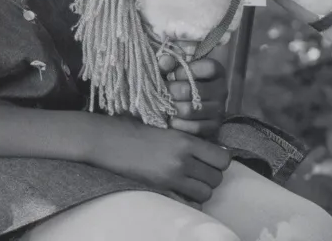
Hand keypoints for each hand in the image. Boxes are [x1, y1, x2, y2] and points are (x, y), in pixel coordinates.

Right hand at [89, 116, 232, 203]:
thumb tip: (215, 152)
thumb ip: (190, 141)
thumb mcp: (166, 130)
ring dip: (201, 189)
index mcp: (185, 139)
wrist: (108, 141)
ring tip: (189, 182)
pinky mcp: (162, 187)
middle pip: (216, 177)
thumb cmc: (135, 132)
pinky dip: (190, 199)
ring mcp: (172, 174)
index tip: (210, 161)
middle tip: (198, 172)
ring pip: (206, 191)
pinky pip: (191, 201)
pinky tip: (181, 191)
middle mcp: (182, 158)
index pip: (222, 158)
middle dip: (210, 177)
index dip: (219, 162)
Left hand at [158, 55, 227, 138]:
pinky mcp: (214, 126)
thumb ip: (167, 63)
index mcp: (216, 71)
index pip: (208, 68)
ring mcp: (219, 109)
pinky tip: (171, 119)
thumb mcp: (173, 69)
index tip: (172, 74)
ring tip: (163, 105)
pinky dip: (178, 124)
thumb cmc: (178, 82)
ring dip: (172, 108)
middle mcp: (221, 90)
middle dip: (171, 91)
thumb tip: (164, 61)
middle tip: (160, 93)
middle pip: (193, 90)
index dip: (187, 70)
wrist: (184, 105)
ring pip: (190, 110)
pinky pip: (195, 127)